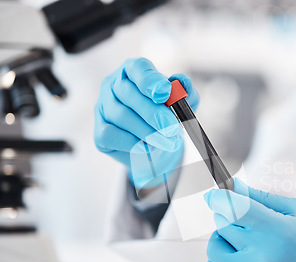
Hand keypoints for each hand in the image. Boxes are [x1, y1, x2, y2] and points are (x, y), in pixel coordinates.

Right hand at [94, 58, 199, 188]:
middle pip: (128, 93)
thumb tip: (181, 81)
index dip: (151, 80)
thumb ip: (185, 91)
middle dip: (152, 112)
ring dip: (147, 131)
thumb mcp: (182, 104)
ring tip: (167, 142)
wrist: (157, 146)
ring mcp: (103, 107)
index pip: (138, 68)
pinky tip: (147, 148)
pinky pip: (110, 134)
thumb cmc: (167, 117)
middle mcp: (113, 85)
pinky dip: (131, 142)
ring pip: (120, 115)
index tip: (165, 92)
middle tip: (171, 127)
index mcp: (133, 71)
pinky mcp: (99, 132)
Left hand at [203, 178, 295, 261]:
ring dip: (223, 240)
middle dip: (229, 217)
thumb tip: (234, 186)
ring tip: (243, 243)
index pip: (234, 207)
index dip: (220, 198)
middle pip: (223, 224)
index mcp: (278, 230)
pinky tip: (234, 259)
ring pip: (215, 247)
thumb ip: (263, 197)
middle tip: (245, 221)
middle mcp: (262, 256)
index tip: (215, 195)